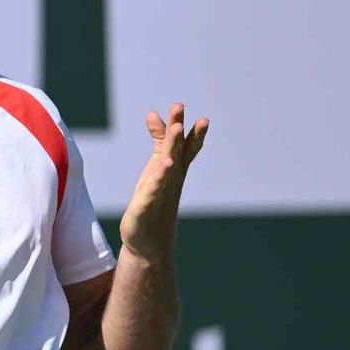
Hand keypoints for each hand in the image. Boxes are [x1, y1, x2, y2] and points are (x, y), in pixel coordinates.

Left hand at [118, 102, 208, 263]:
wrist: (149, 241)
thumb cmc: (155, 201)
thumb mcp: (156, 166)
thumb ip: (158, 141)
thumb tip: (153, 114)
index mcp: (174, 170)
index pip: (186, 148)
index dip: (194, 134)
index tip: (204, 119)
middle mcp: (171, 180)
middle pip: (176, 150)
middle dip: (180, 129)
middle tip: (181, 107)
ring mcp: (160, 191)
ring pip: (167, 165)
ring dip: (172, 146)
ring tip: (177, 127)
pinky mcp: (145, 204)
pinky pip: (154, 187)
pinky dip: (160, 175)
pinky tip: (165, 164)